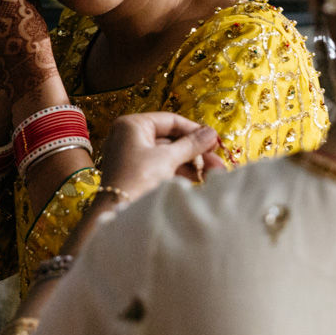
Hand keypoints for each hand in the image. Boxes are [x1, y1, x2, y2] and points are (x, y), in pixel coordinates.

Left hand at [97, 113, 228, 203]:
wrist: (117, 213)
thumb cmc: (140, 178)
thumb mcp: (168, 158)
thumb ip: (191, 144)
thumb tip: (211, 132)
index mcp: (133, 125)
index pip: (170, 121)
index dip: (194, 130)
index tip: (215, 140)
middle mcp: (130, 136)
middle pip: (171, 139)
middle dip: (196, 151)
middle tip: (218, 161)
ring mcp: (132, 155)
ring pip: (169, 154)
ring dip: (192, 163)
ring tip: (215, 173)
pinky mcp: (136, 172)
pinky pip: (162, 166)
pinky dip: (180, 171)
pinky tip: (200, 178)